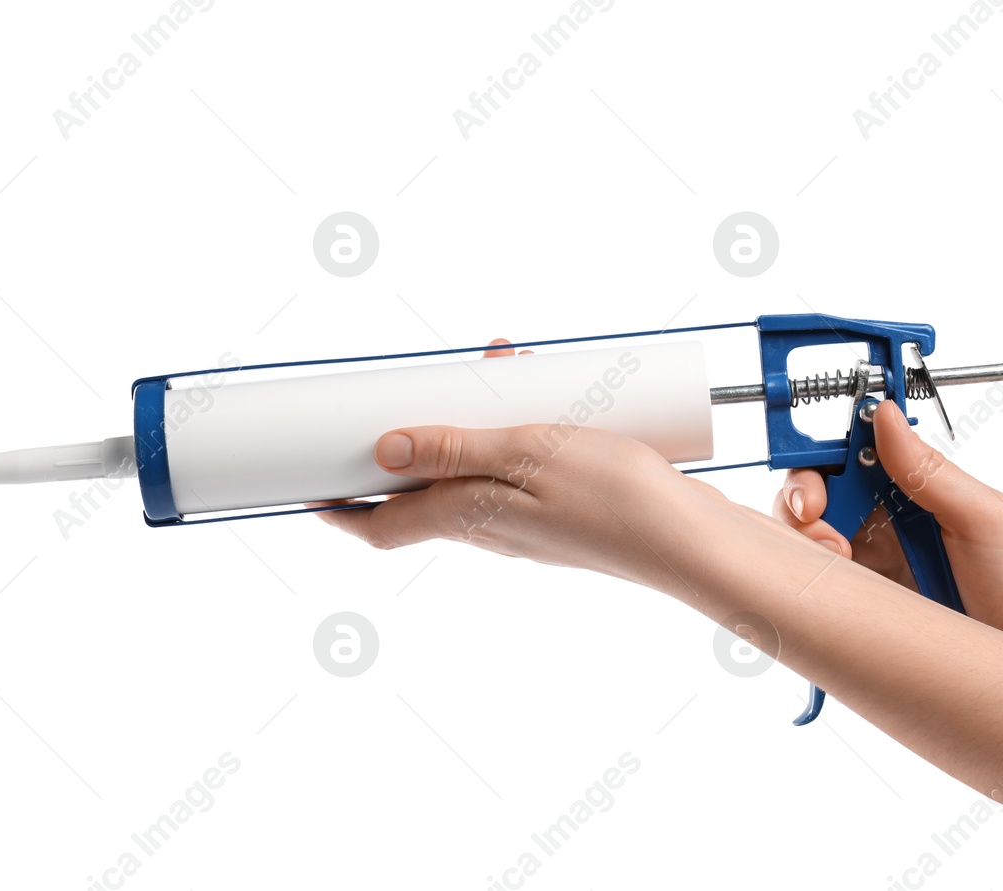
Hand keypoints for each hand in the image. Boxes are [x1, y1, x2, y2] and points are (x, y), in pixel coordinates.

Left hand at [316, 341, 807, 592]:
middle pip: (424, 494)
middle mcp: (491, 528)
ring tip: (488, 368)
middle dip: (407, 446)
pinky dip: (513, 432)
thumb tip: (380, 452)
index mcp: (469, 518)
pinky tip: (543, 392)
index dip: (339, 512)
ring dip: (466, 426)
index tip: (305, 489)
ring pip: (474, 474)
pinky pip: (518, 469)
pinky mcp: (566, 512)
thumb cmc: (617, 498)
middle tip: (395, 400)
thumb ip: (454, 450)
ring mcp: (529, 524)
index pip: (382, 528)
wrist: (697, 541)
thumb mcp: (527, 453)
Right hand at [772, 401, 1002, 652]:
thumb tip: (886, 416)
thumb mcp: (983, 516)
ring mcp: (870, 560)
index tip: (820, 485)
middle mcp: (884, 518)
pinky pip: (820, 581)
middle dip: (803, 504)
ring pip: (808, 536)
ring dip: (808, 543)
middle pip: (815, 493)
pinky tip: (840, 589)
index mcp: (912, 485)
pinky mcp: (863, 599)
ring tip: (837, 560)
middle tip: (823, 530)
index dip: (822, 462)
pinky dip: (815, 579)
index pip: (848, 455)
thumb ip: (930, 469)